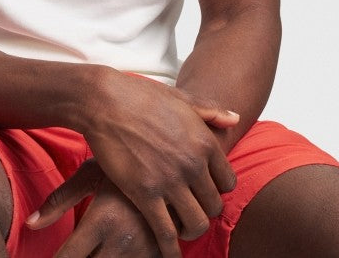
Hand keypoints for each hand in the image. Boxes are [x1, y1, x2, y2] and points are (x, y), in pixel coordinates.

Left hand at [27, 159, 160, 256]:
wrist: (172, 158)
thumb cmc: (123, 161)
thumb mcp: (90, 175)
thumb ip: (59, 200)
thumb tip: (29, 224)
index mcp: (102, 219)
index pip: (69, 257)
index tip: (56, 256)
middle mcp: (123, 239)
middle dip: (82, 257)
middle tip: (81, 245)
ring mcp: (144, 250)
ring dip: (101, 257)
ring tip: (98, 242)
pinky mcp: (160, 254)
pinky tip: (115, 246)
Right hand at [79, 70, 238, 257]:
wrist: (103, 101)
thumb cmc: (138, 96)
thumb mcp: (179, 98)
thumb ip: (209, 110)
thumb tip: (234, 118)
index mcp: (204, 141)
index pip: (228, 181)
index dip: (216, 189)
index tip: (203, 191)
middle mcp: (192, 164)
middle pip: (214, 205)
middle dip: (203, 211)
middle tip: (189, 211)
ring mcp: (169, 180)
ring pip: (196, 223)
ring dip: (190, 230)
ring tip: (179, 230)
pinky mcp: (144, 193)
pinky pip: (166, 232)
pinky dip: (169, 248)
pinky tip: (167, 252)